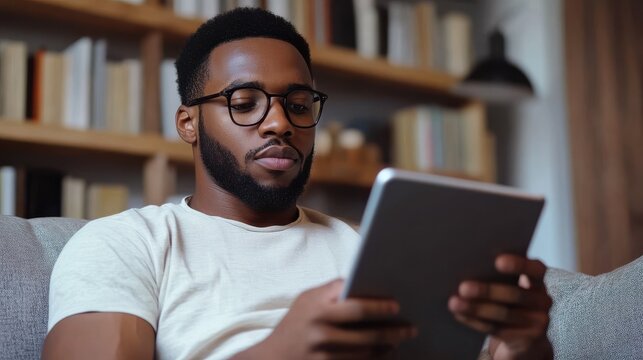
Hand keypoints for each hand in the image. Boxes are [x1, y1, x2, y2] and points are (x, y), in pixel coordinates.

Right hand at [235, 279, 416, 359]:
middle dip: (392, 331)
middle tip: (409, 329)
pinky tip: (384, 355)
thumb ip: (333, 290)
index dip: (380, 307)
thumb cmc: (294, 324)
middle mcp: (320, 330)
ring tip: (399, 342)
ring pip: (366, 353)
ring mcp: (322, 353)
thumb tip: (365, 282)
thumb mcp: (307, 300)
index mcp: (317, 307)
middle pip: (366, 333)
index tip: (397, 306)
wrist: (272, 358)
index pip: (356, 306)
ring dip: (387, 348)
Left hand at [448, 254, 552, 359]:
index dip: (519, 265)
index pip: (535, 269)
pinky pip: (498, 330)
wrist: (526, 338)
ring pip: (504, 314)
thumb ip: (496, 276)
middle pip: (515, 294)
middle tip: (463, 287)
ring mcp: (538, 322)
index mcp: (538, 281)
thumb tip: (464, 266)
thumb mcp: (510, 287)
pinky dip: (475, 321)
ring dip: (476, 308)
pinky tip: (459, 314)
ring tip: (454, 303)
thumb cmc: (510, 301)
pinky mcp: (528, 339)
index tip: (497, 261)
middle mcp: (543, 300)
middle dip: (487, 291)